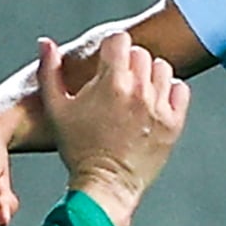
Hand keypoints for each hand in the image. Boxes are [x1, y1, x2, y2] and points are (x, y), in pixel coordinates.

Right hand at [43, 30, 188, 225]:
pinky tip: (154, 103)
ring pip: (162, 68)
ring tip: (136, 93)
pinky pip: (180, 89)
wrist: (105, 186)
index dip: (111, 49)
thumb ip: (49, 71)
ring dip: (149, 75)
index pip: (120, 40)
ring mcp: (158, 107)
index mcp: (110, 83)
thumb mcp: (56, 109)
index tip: (107, 63)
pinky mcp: (173, 123)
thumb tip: (45, 43)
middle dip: (128, 63)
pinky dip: (170, 92)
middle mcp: (137, 91)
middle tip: (118, 83)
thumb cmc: (78, 149)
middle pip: (141, 53)